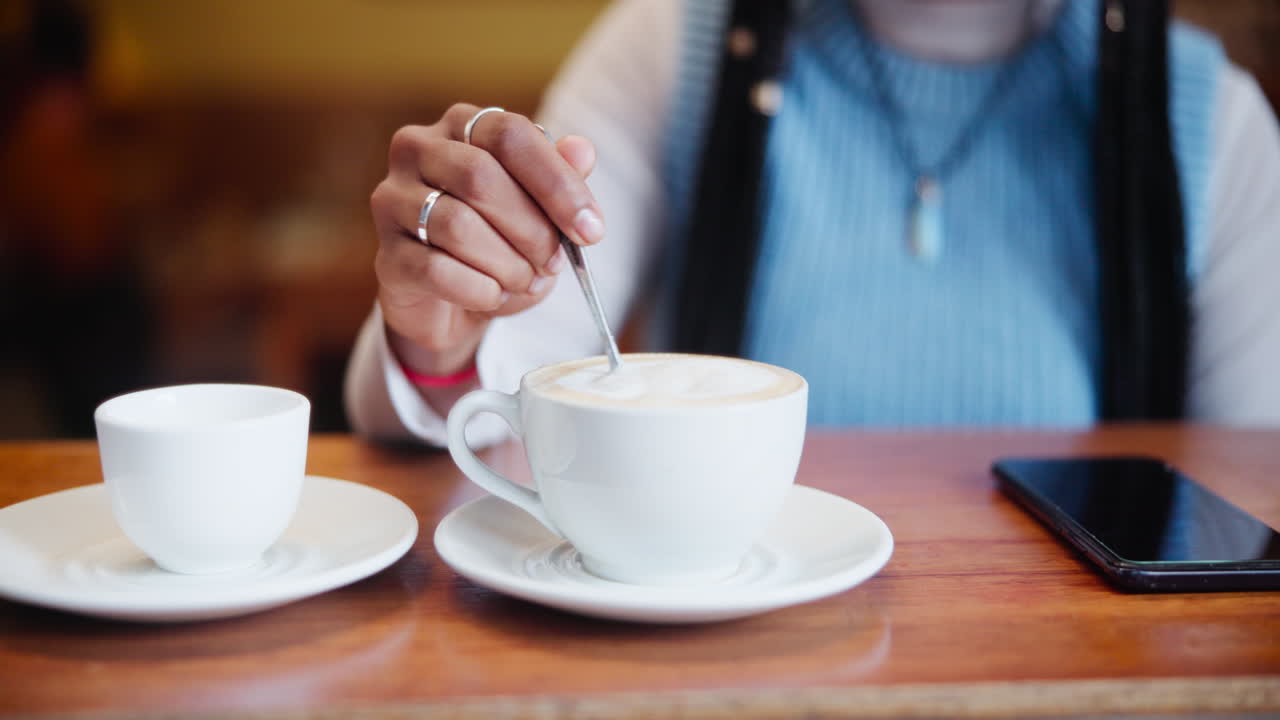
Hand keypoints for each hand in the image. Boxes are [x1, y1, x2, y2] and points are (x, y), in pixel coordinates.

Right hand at [370, 104, 602, 377]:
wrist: (450, 301)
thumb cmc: (500, 241)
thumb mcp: (540, 210)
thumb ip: (561, 179)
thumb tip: (583, 151)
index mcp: (462, 125)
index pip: (510, 136)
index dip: (557, 183)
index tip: (591, 230)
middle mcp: (417, 151)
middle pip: (480, 178)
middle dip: (532, 229)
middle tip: (554, 263)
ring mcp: (392, 201)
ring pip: (458, 226)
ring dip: (507, 264)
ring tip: (525, 281)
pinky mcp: (386, 255)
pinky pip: (438, 270)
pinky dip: (480, 290)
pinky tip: (494, 296)